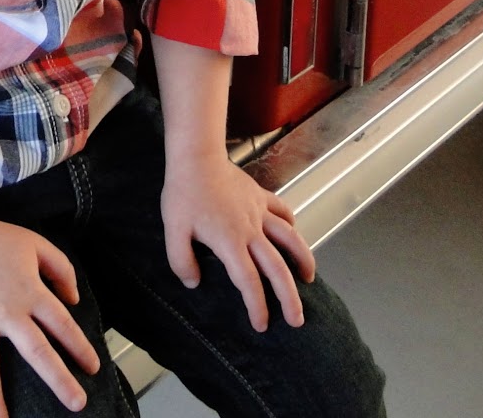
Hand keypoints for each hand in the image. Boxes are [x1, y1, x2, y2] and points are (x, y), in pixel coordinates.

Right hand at [0, 185, 99, 416]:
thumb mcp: (37, 245)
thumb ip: (61, 270)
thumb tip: (75, 301)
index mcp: (30, 292)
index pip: (62, 325)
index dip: (80, 347)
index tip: (92, 368)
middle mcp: (5, 312)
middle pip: (36, 353)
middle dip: (59, 381)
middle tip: (76, 404)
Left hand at [161, 153, 315, 331]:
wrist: (196, 157)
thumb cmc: (183, 194)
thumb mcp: (173, 231)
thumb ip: (181, 260)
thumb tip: (193, 283)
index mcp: (230, 243)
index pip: (249, 282)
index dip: (257, 306)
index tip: (262, 324)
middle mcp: (251, 230)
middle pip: (277, 268)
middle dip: (289, 297)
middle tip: (297, 319)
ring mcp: (259, 212)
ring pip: (290, 239)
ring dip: (303, 260)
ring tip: (309, 279)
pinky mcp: (260, 195)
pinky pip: (282, 211)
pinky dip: (291, 223)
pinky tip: (294, 231)